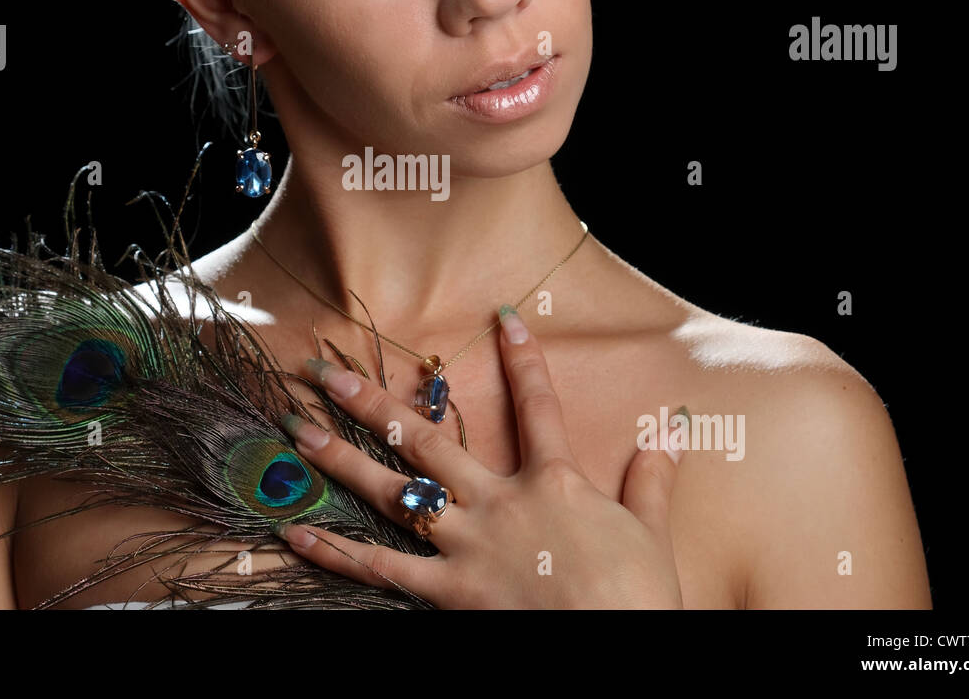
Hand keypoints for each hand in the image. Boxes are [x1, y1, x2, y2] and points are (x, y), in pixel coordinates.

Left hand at [275, 305, 686, 607]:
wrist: (620, 650)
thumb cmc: (638, 599)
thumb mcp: (652, 535)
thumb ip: (651, 480)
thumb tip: (672, 428)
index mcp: (554, 484)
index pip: (539, 407)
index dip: (524, 361)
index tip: (503, 318)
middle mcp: (501, 503)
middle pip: (427, 442)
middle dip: (373, 403)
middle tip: (327, 371)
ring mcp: (468, 547)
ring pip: (392, 494)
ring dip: (340, 460)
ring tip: (297, 432)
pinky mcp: (448, 594)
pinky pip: (382, 571)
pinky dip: (336, 553)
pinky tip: (296, 532)